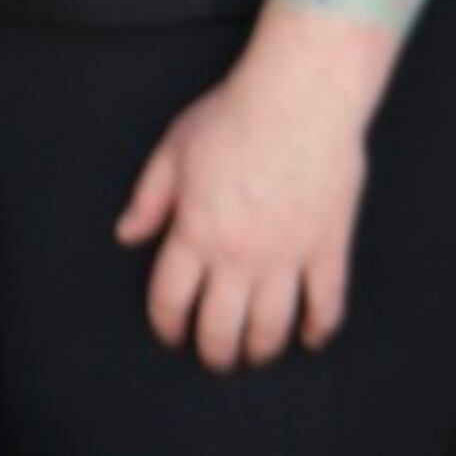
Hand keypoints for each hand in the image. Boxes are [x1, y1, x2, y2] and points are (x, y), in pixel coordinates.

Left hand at [114, 11, 386, 371]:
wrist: (300, 97)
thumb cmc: (234, 116)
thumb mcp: (174, 151)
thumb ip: (149, 198)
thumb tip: (127, 235)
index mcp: (194, 233)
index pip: (170, 300)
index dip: (166, 326)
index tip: (171, 334)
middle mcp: (238, 255)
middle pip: (219, 328)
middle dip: (213, 352)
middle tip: (215, 357)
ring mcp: (286, 255)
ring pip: (270, 327)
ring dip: (259, 350)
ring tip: (254, 354)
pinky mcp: (327, 247)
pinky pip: (326, 304)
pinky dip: (319, 329)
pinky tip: (310, 338)